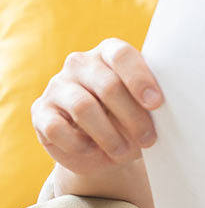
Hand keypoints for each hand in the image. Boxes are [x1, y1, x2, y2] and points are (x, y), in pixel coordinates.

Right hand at [32, 39, 162, 175]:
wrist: (101, 147)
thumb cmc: (128, 120)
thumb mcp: (143, 109)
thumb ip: (149, 102)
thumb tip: (161, 109)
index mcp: (109, 54)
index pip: (122, 56)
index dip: (140, 79)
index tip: (156, 104)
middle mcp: (80, 64)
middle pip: (108, 86)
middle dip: (132, 117)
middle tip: (148, 139)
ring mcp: (57, 85)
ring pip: (83, 108)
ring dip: (109, 136)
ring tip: (124, 153)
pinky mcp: (41, 110)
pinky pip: (57, 128)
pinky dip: (79, 145)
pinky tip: (93, 151)